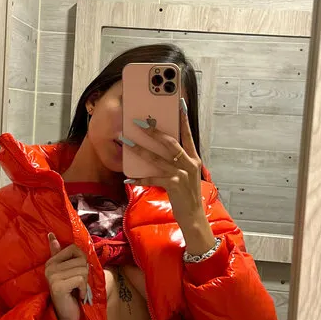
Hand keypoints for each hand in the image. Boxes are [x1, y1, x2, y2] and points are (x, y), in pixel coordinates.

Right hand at [45, 233, 88, 319]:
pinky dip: (84, 289)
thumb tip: (51, 235)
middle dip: (85, 274)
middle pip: (81, 259)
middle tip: (77, 285)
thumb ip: (60, 253)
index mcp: (52, 261)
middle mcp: (49, 267)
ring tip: (77, 290)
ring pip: (82, 269)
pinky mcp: (57, 286)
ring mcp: (52, 276)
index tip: (77, 274)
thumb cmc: (71, 292)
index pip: (75, 249)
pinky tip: (78, 296)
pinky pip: (80, 279)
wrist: (67, 316)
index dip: (82, 261)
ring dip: (85, 283)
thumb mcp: (68, 271)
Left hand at [123, 99, 215, 255]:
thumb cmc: (187, 194)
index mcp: (193, 158)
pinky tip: (127, 177)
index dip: (183, 118)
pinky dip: (139, 178)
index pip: (187, 134)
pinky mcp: (173, 185)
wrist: (193, 216)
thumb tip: (161, 149)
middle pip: (169, 142)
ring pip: (157, 158)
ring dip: (140, 149)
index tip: (179, 103)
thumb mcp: (187, 174)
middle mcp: (189, 163)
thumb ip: (178, 161)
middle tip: (139, 121)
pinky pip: (152, 178)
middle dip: (153, 130)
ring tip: (126, 141)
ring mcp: (182, 174)